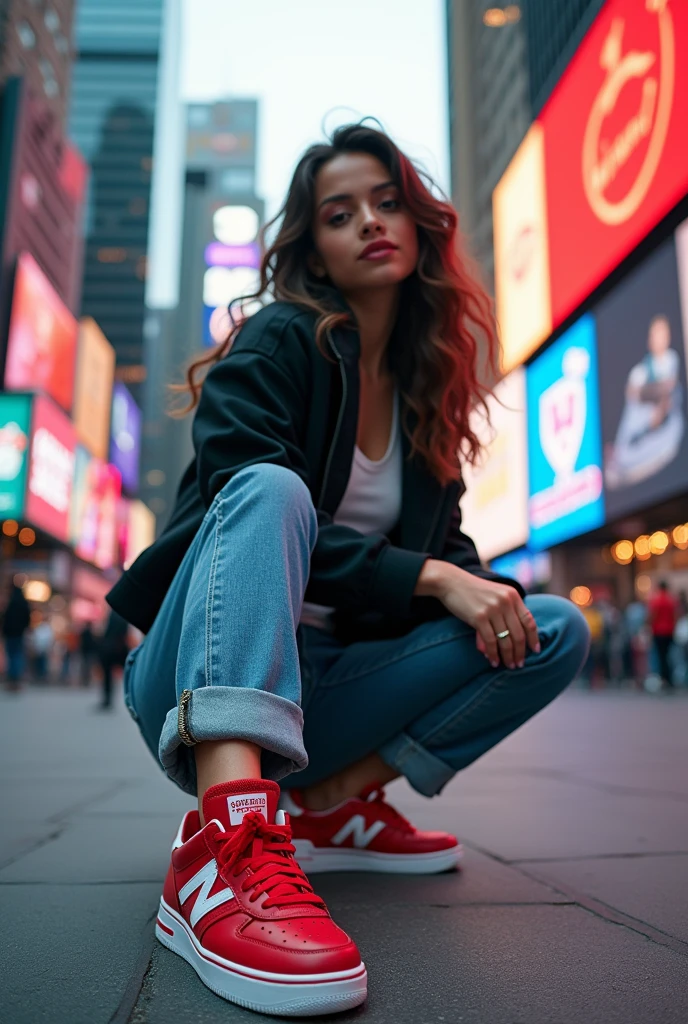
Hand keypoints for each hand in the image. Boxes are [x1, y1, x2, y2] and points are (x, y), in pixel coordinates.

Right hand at [420, 562, 540, 668]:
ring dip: (508, 656)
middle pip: (519, 634)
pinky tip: (493, 661)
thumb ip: (506, 611)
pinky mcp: (479, 617)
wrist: (450, 582)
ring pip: (506, 640)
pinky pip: (490, 641)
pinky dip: (493, 654)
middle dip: (520, 652)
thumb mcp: (495, 595)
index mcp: (512, 595)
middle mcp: (505, 602)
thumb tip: (512, 640)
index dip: (533, 638)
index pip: (529, 621)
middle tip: (519, 664)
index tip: (535, 651)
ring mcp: (493, 609)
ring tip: (509, 665)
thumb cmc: (472, 591)